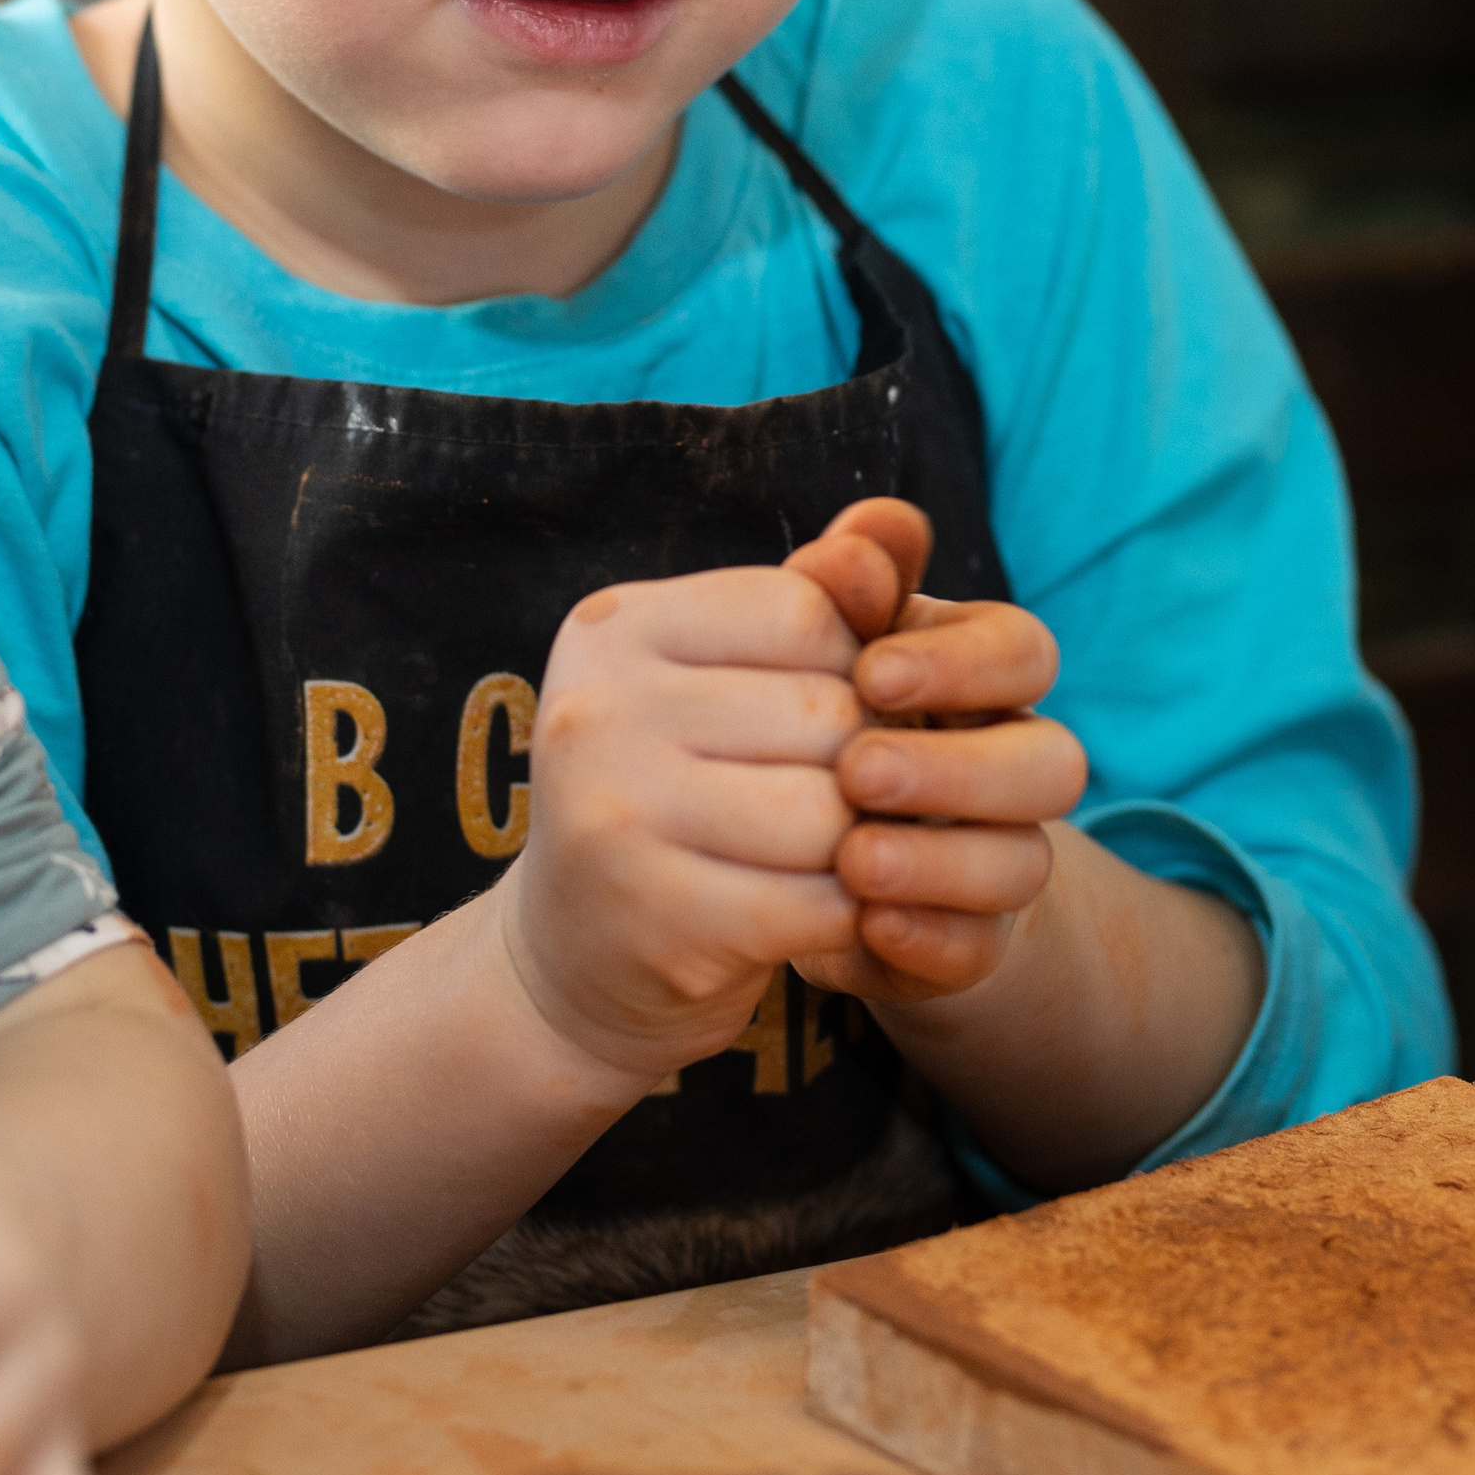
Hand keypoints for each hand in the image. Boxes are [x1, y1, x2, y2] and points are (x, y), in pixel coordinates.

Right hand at [498, 555, 874, 1085]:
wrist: (573, 956)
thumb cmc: (676, 789)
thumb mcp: (723, 678)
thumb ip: (817, 596)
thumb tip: (900, 519)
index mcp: (612, 628)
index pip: (805, 611)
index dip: (853, 667)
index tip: (826, 714)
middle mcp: (595, 710)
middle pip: (828, 715)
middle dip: (866, 761)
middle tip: (844, 796)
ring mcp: (614, 815)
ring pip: (831, 814)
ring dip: (861, 844)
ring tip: (832, 854)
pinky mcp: (655, 919)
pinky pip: (818, 904)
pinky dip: (845, 915)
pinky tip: (818, 913)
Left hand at [786, 500, 1087, 1006]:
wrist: (796, 851)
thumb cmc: (814, 713)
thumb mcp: (818, 643)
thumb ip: (843, 586)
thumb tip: (866, 534)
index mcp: (981, 679)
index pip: (1022, 652)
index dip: (961, 663)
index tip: (869, 672)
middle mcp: (1010, 765)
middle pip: (1054, 764)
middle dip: (957, 768)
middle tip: (857, 770)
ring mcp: (997, 860)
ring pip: (1025, 863)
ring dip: (940, 861)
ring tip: (853, 857)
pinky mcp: (967, 945)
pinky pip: (978, 950)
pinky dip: (926, 935)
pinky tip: (865, 919)